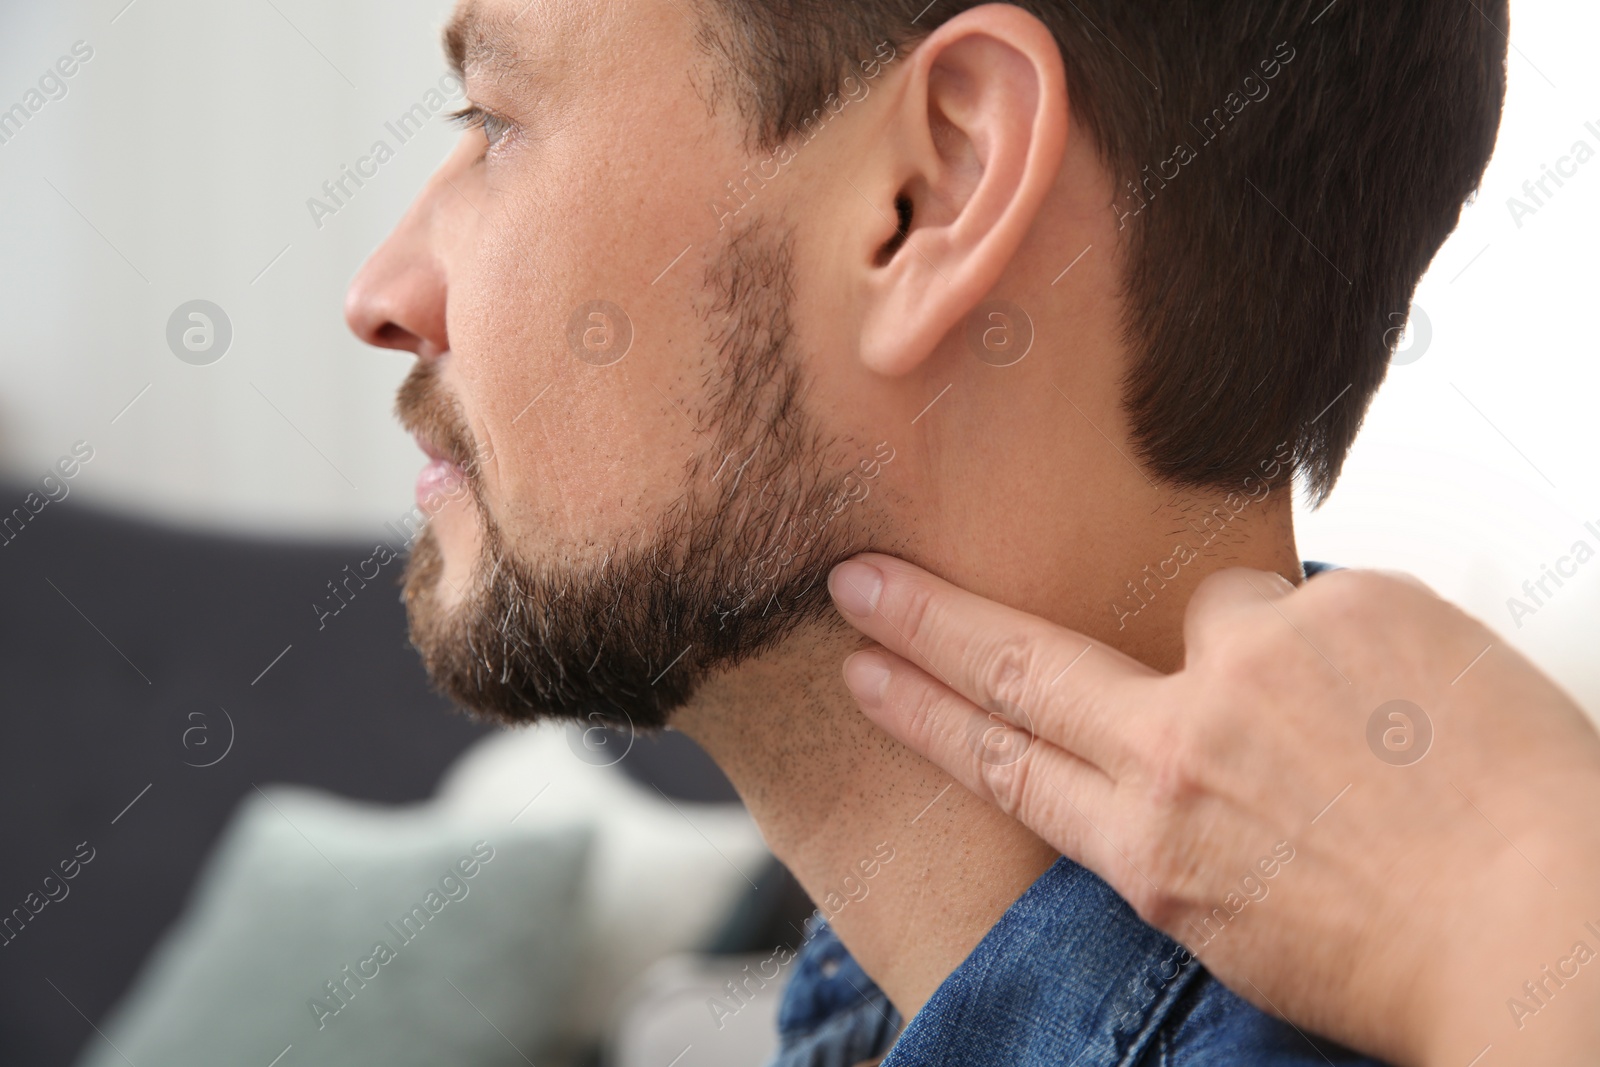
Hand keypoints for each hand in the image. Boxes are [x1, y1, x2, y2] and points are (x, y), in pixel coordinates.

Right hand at [827, 554, 1599, 1066]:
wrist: (1556, 925)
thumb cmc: (1415, 956)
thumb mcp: (1246, 925)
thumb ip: (1176, 826)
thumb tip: (1158, 738)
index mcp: (1155, 849)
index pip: (1002, 761)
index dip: (922, 711)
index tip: (864, 670)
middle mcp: (1184, 748)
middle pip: (1019, 666)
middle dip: (926, 623)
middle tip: (861, 582)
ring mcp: (1257, 667)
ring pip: (1212, 615)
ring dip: (1259, 657)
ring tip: (1351, 726)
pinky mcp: (1341, 605)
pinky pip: (1317, 602)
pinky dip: (1348, 645)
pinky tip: (1405, 705)